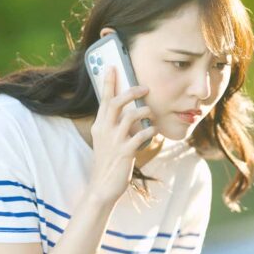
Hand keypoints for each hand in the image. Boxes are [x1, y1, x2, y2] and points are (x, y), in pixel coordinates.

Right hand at [87, 67, 157, 204]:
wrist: (102, 187)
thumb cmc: (108, 162)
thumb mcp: (107, 141)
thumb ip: (115, 126)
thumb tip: (131, 113)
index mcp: (100, 126)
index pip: (104, 99)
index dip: (109, 82)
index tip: (113, 67)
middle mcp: (105, 130)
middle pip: (116, 102)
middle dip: (131, 91)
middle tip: (145, 88)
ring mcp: (114, 141)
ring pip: (130, 116)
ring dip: (144, 111)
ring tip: (151, 113)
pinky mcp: (125, 153)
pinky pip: (140, 136)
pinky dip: (150, 132)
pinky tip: (154, 132)